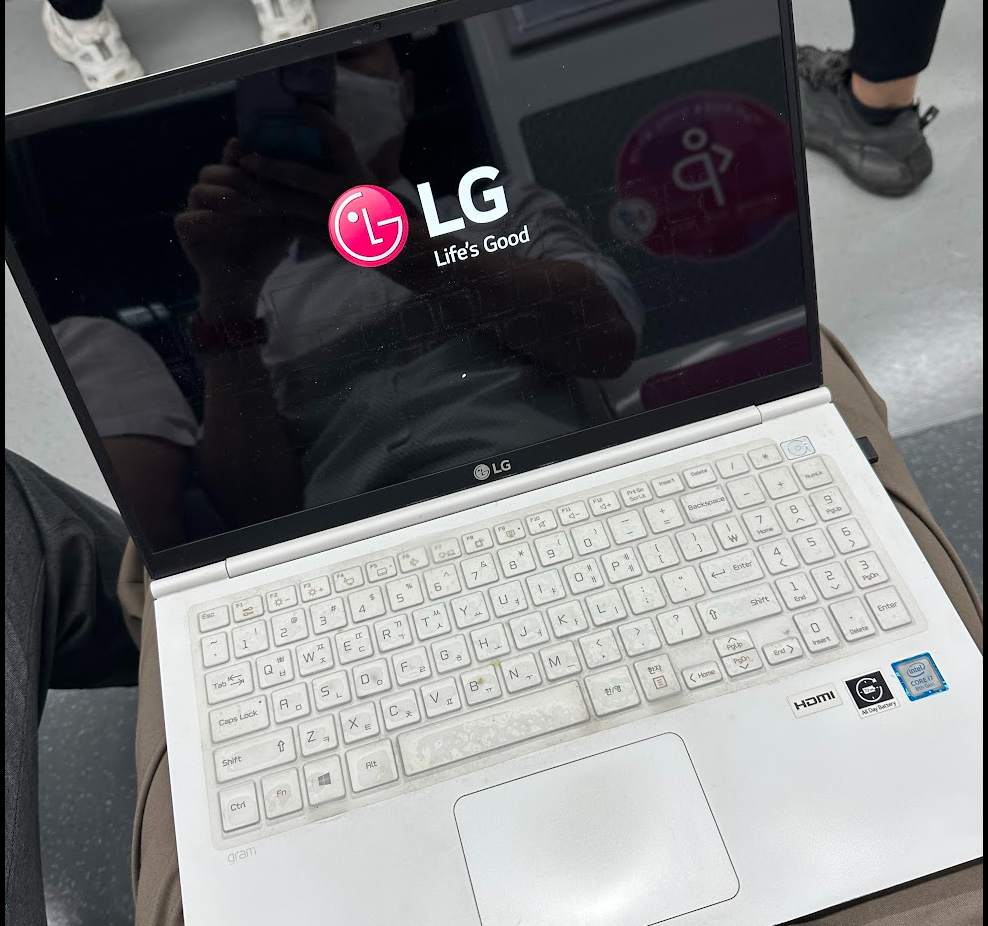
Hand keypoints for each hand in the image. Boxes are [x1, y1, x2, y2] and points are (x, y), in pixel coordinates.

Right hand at [175, 138, 299, 314]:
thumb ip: (290, 197)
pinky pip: (186, 218)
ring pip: (197, 189)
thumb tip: (318, 176)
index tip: (251, 149)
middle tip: (259, 191)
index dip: (239, 153)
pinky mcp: (186, 232)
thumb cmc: (266, 249)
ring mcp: (195, 212)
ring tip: (247, 207)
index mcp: (232, 187)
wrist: (247, 284)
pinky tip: (226, 222)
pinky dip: (206, 219)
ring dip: (223, 196)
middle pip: (212, 171)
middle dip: (236, 178)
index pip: (231, 161)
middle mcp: (211, 195)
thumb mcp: (283, 221)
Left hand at [237, 103, 375, 234]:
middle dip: (271, 166)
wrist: (382, 238)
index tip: (302, 106)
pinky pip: (288, 223)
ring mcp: (329, 215)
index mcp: (355, 173)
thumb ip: (339, 157)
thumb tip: (310, 124)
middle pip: (301, 176)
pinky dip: (267, 214)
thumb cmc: (367, 198)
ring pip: (288, 203)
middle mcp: (342, 193)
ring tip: (240, 184)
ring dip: (260, 192)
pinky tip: (248, 206)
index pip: (340, 142)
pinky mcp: (320, 233)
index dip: (323, 123)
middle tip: (245, 159)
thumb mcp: (361, 174)